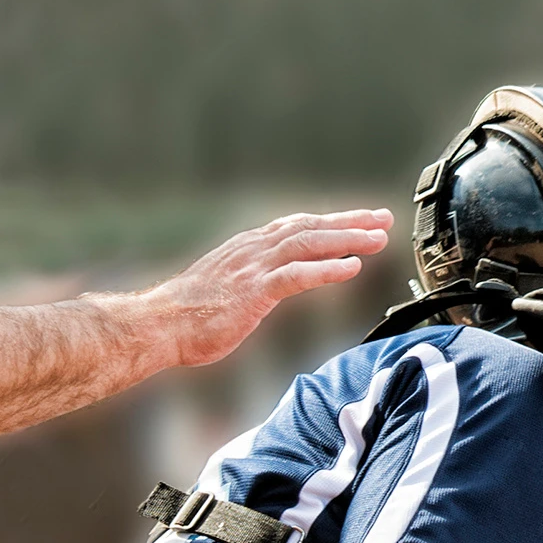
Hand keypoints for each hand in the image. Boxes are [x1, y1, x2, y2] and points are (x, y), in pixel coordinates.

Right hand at [131, 209, 390, 369]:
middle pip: (310, 226)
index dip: (331, 222)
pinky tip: (352, 268)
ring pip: (309, 243)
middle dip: (350, 221)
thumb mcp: (225, 288)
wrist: (159, 324)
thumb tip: (267, 287)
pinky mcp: (254, 290)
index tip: (359, 220)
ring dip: (347, 240)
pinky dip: (328, 269)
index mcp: (248, 247)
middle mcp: (253, 249)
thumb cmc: (188, 314)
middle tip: (383, 219)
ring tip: (377, 240)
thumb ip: (251, 281)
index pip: (297, 226)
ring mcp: (254, 267)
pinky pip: (298, 275)